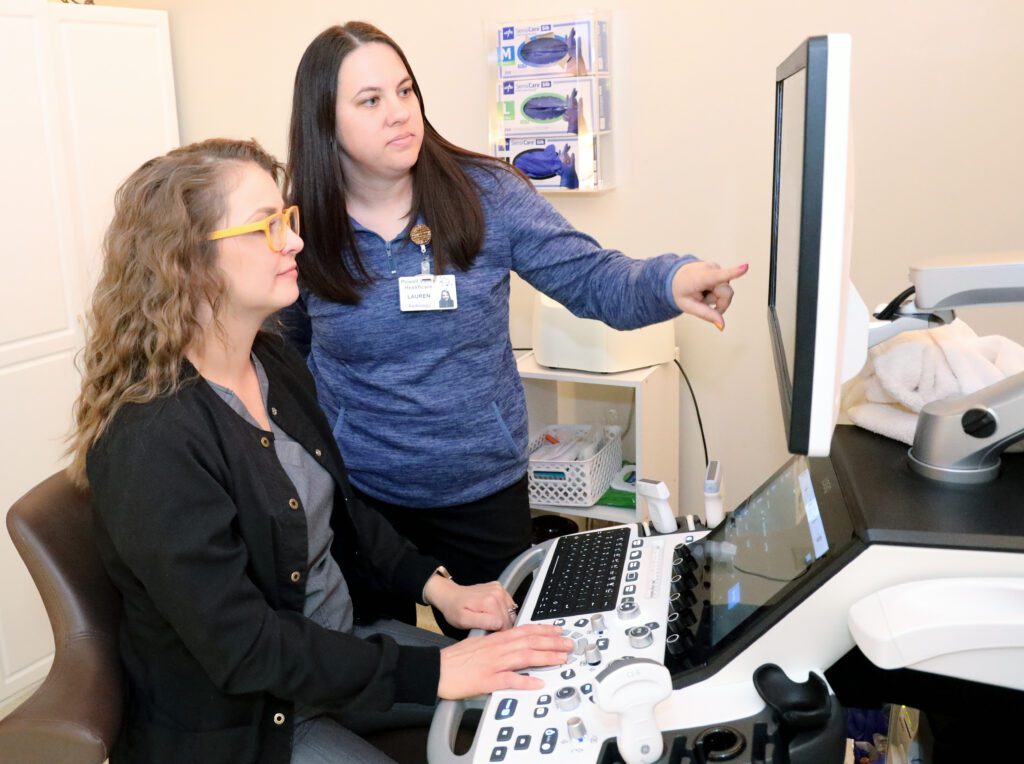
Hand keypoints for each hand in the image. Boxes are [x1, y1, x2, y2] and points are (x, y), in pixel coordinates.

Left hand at [425, 578, 518, 631]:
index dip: (497, 632)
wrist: (450, 595)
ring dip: (502, 619)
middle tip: (485, 627)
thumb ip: (482, 623)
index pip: (505, 624)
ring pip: (510, 612)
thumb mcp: (463, 621)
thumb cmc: (454, 609)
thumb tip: (499, 624)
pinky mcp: (499, 588)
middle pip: (509, 618)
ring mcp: (499, 589)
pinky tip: (491, 612)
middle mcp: (497, 593)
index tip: (487, 633)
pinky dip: (502, 611)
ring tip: (488, 619)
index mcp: (490, 601)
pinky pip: (508, 605)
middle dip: (500, 626)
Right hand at [438, 624, 571, 698]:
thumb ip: (497, 643)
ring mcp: (493, 664)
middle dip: (552, 642)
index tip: (559, 631)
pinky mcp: (487, 680)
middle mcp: (497, 648)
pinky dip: (525, 681)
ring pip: (524, 657)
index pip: (525, 631)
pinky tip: (538, 683)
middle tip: (569, 644)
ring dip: (545, 657)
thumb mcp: (480, 644)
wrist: (436, 668)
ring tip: (561, 659)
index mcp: (496, 639)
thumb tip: (513, 644)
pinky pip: (509, 680)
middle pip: (529, 642)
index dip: (544, 630)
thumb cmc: (456, 659)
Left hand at [671, 261, 748, 329]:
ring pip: (727, 291)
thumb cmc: (680, 290)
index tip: (746, 267)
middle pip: (727, 293)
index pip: (719, 276)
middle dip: (718, 302)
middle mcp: (710, 269)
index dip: (734, 272)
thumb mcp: (688, 306)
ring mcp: (716, 267)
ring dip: (716, 297)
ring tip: (703, 293)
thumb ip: (706, 315)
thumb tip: (722, 325)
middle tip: (703, 301)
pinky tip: (706, 289)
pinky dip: (716, 291)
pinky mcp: (719, 269)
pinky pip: (724, 286)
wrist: (674, 277)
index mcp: (700, 277)